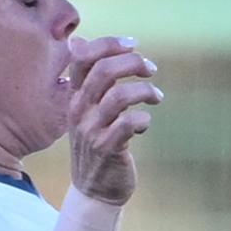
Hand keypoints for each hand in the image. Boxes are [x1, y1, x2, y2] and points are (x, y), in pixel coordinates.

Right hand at [61, 35, 159, 204]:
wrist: (95, 190)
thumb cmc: (97, 144)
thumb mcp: (86, 110)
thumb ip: (87, 78)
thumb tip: (80, 40)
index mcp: (74, 96)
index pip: (82, 57)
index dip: (109, 44)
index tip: (133, 44)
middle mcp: (79, 110)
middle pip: (104, 71)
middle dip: (133, 63)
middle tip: (151, 69)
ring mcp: (92, 130)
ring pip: (119, 96)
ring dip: (145, 91)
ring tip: (156, 98)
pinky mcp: (107, 149)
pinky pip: (128, 124)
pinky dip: (143, 119)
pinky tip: (145, 124)